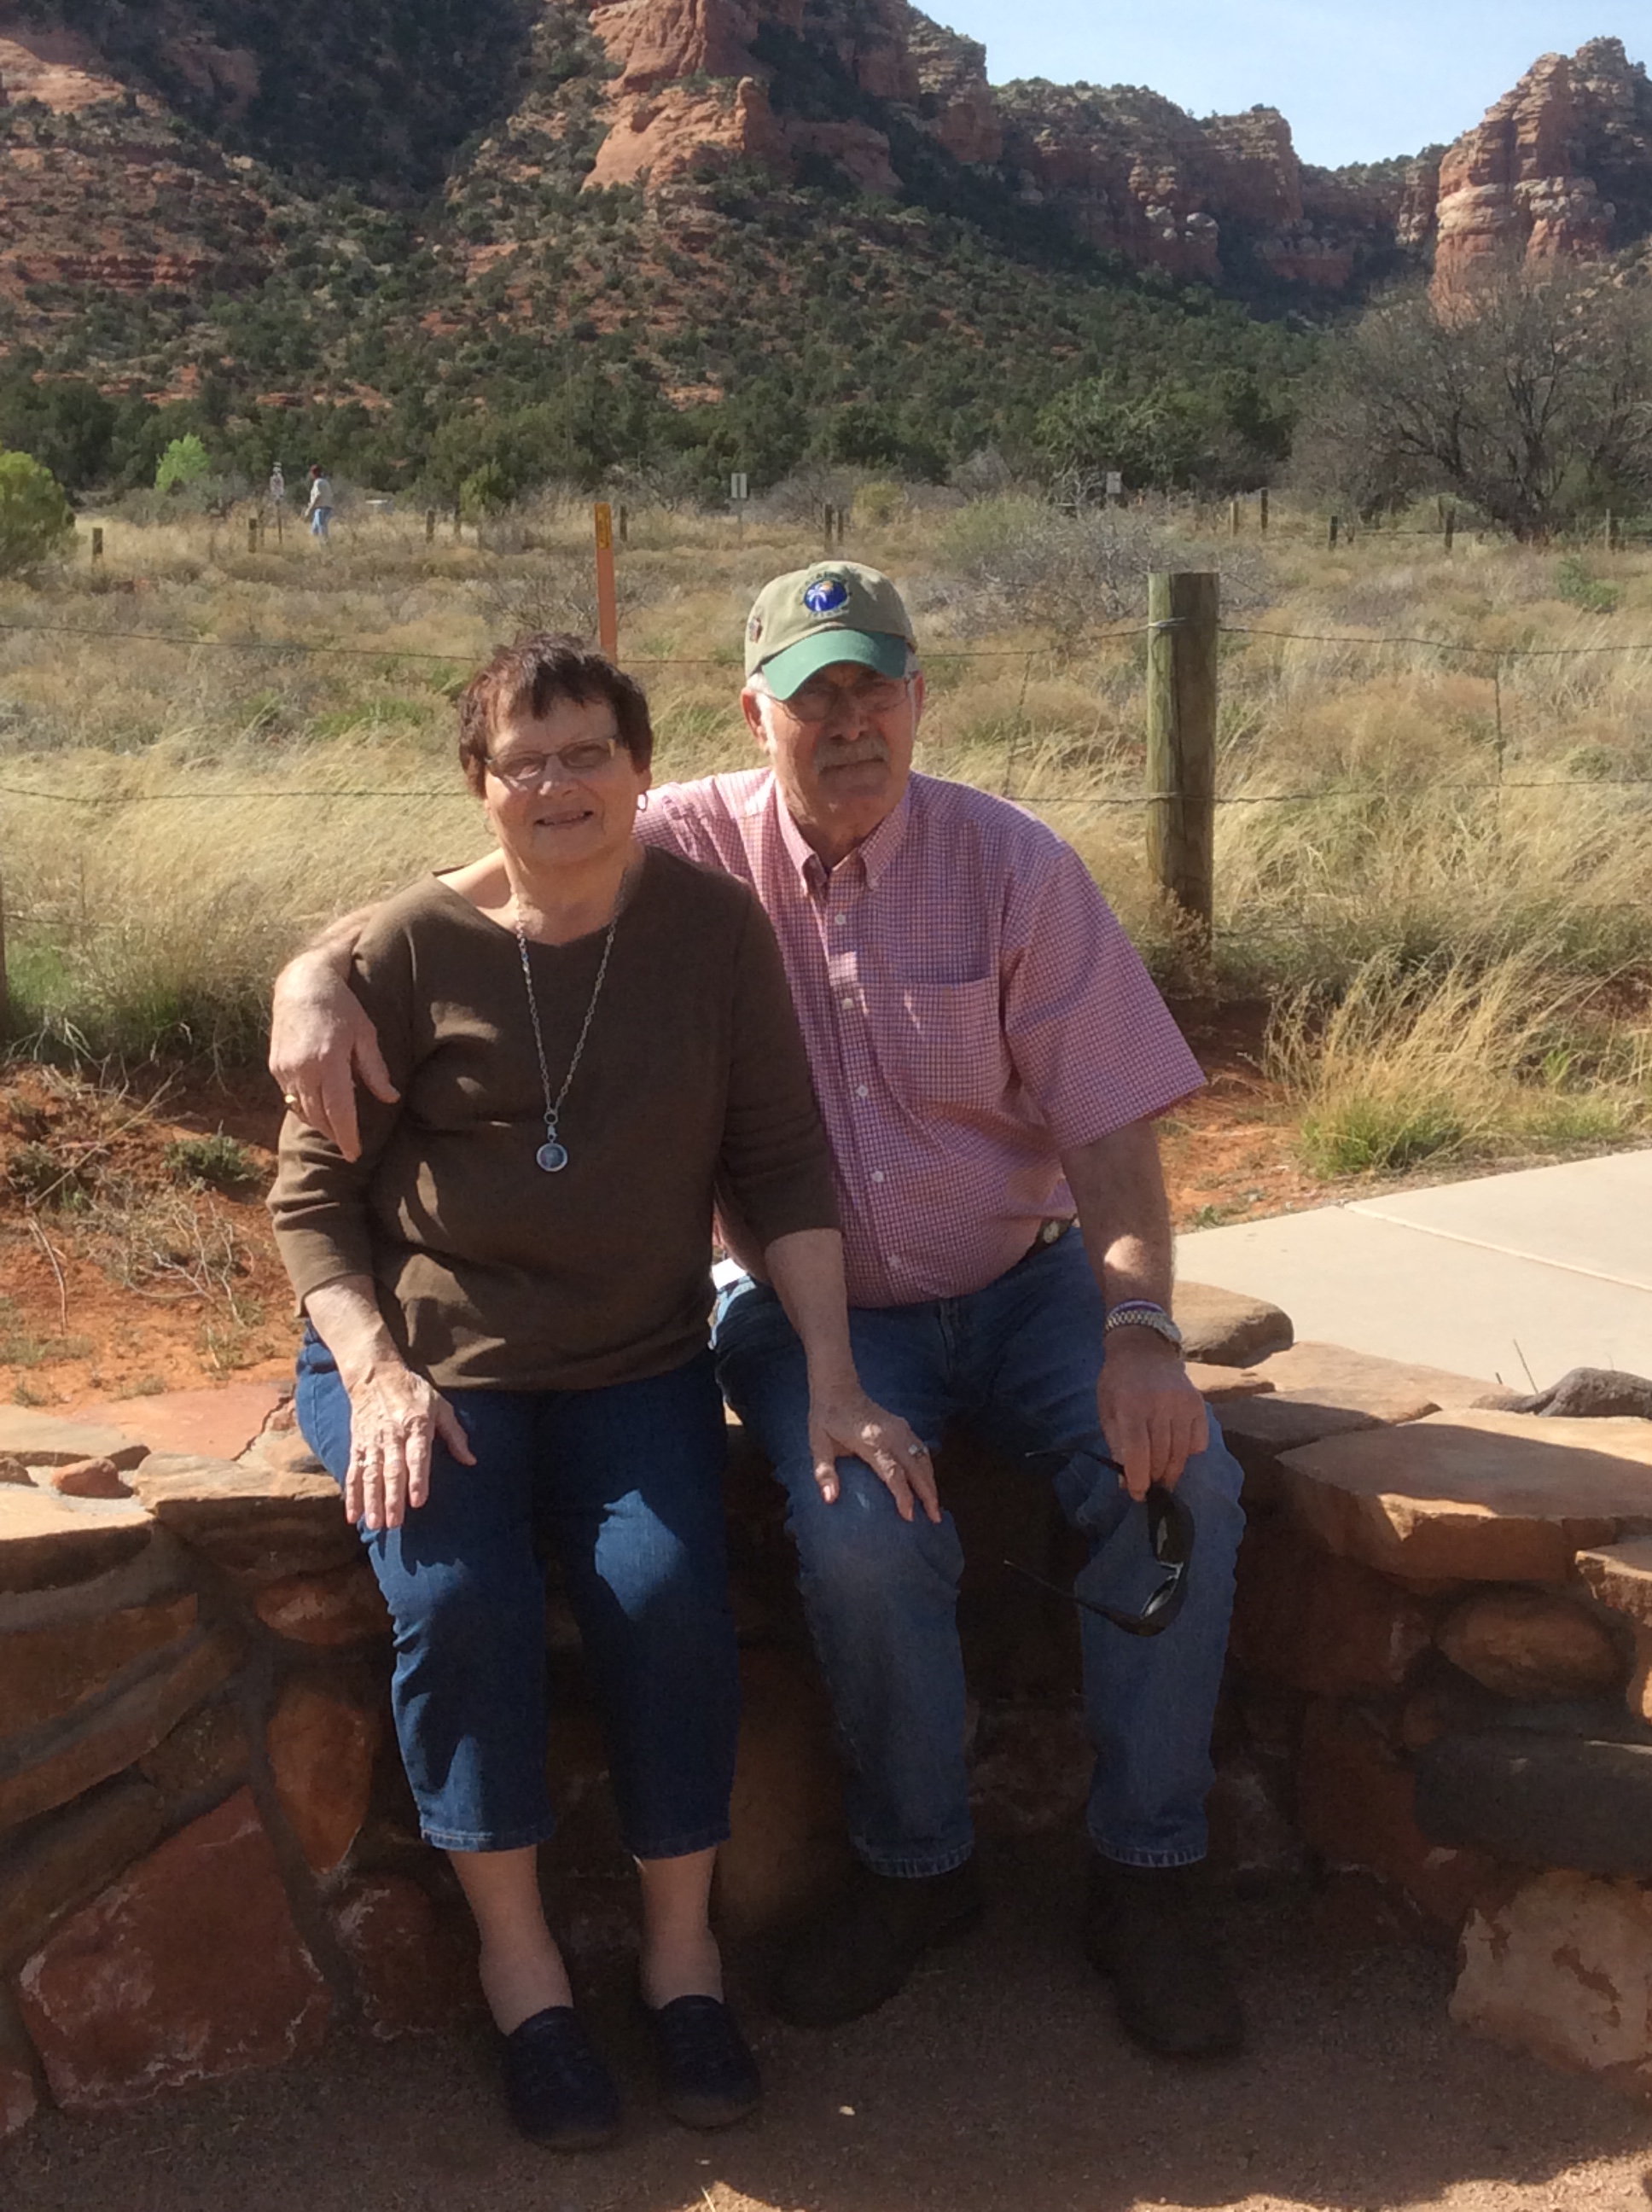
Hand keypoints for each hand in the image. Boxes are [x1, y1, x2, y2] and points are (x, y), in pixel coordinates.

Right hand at [270, 955, 397, 1161]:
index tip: (355, 1153)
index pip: (339, 1111)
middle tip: (349, 1147)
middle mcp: (303, 1068)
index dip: (347, 1136)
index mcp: (329, 1061)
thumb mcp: (365, 1034)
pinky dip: (305, 1106)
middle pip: (318, 1116)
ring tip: (336, 1130)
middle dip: (334, 1134)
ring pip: (302, 1109)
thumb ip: (375, 1070)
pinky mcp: (275, 1066)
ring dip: (319, 1123)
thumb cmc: (341, 1006)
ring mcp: (285, 1068)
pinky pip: (290, 1096)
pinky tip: (318, 1107)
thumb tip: (390, 1098)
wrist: (302, 984)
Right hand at [343, 1362, 475, 1531]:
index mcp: (416, 1425)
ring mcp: (373, 1442)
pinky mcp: (358, 1445)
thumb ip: (455, 1435)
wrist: (375, 1375)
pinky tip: (354, 1515)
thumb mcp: (440, 1406)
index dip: (417, 1479)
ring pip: (371, 1475)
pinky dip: (352, 1495)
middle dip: (392, 1498)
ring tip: (374, 1524)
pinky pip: (354, 1472)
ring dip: (371, 1501)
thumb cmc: (413, 1393)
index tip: (418, 1501)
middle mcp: (393, 1435)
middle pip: (392, 1470)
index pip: (417, 1456)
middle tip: (394, 1523)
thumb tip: (470, 1460)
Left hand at [808, 1387, 941, 1524]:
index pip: (893, 1473)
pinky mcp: (903, 1426)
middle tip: (934, 1519)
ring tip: (935, 1507)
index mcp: (871, 1441)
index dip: (903, 1496)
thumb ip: (824, 1473)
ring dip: (931, 1483)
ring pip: (924, 1459)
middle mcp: (891, 1435)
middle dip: (928, 1494)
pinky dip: (928, 1468)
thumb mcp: (818, 1444)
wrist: (839, 1388)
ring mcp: (900, 1429)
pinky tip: (929, 1483)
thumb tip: (829, 1499)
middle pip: (917, 1468)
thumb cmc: (827, 1418)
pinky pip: (922, 1449)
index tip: (909, 1516)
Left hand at [1096, 1330, 1207, 1499]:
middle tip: (1149, 1488)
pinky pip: (1199, 1441)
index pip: (1138, 1452)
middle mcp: (1160, 1404)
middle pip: (1162, 1455)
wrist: (1143, 1349)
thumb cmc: (1118, 1383)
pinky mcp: (1199, 1404)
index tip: (1137, 1494)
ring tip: (1162, 1478)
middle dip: (1154, 1478)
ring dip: (1172, 1471)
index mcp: (1131, 1405)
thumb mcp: (1107, 1411)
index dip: (1138, 1479)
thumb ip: (1117, 1446)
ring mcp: (1183, 1404)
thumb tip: (1125, 1483)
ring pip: (1182, 1452)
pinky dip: (1189, 1453)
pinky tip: (1177, 1453)